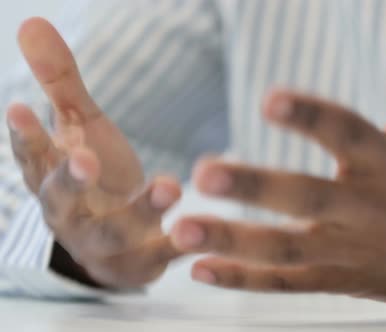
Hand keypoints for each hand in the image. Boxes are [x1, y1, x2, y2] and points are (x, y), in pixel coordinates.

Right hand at [7, 18, 181, 287]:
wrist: (119, 244)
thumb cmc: (98, 177)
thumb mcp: (82, 128)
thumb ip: (62, 83)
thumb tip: (31, 20)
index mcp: (52, 178)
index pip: (31, 158)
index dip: (24, 136)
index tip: (18, 105)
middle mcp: (71, 216)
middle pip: (60, 201)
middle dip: (70, 180)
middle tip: (83, 157)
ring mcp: (105, 244)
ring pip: (114, 233)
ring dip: (140, 209)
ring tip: (169, 185)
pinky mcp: (143, 262)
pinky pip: (158, 258)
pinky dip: (176, 246)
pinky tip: (195, 231)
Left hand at [171, 0, 385, 302]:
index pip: (346, 134)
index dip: (311, 117)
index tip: (269, 98)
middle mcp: (366, 208)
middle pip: (307, 197)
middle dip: (256, 187)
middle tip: (202, 173)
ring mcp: (350, 250)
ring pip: (287, 248)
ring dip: (233, 240)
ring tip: (179, 229)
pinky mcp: (339, 279)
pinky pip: (287, 282)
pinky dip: (244, 279)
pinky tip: (199, 270)